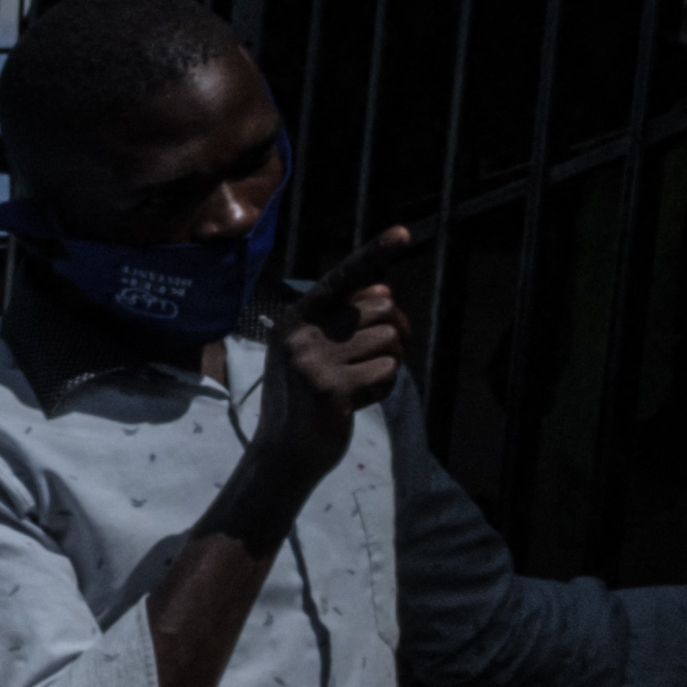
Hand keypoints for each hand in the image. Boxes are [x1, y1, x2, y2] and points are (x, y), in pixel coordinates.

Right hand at [246, 230, 411, 492]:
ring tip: (357, 385)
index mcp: (295, 319)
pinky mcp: (332, 389)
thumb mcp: (317, 351)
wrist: (283, 454)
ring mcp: (313, 361)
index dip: (374, 253)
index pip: (342, 278)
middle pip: (381, 308)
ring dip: (387, 364)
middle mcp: (300, 335)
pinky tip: (357, 403)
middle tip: (371, 360)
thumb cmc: (306, 398)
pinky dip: (383, 389)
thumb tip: (384, 289)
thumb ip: (346, 318)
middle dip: (391, 332)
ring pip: (390, 341)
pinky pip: (388, 372)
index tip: (404, 232)